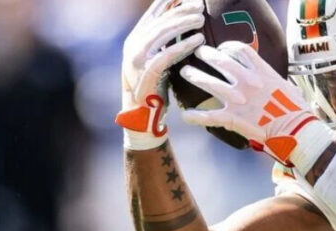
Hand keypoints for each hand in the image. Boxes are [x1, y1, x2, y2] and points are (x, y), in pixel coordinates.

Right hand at [117, 0, 204, 148]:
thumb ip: (164, 42)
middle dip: (181, 10)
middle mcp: (134, 44)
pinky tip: (199, 40)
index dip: (169, 2)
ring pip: (162, 33)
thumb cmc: (154, 85)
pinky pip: (168, 54)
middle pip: (160, 20)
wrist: (141, 113)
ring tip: (201, 19)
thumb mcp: (156, 58)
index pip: (153, 13)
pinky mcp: (147, 71)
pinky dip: (184, 45)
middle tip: (200, 5)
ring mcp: (138, 57)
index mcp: (136, 38)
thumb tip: (183, 23)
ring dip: (184, 24)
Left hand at [179, 43, 335, 167]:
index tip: (222, 48)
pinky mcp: (233, 119)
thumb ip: (271, 80)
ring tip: (186, 72)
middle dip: (206, 55)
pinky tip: (186, 115)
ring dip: (195, 75)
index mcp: (262, 72)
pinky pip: (208, 116)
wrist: (296, 132)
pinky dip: (195, 116)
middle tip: (199, 53)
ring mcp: (238, 100)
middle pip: (220, 61)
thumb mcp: (286, 87)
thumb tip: (267, 79)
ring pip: (209, 82)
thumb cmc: (297, 111)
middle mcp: (247, 82)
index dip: (228, 46)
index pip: (240, 50)